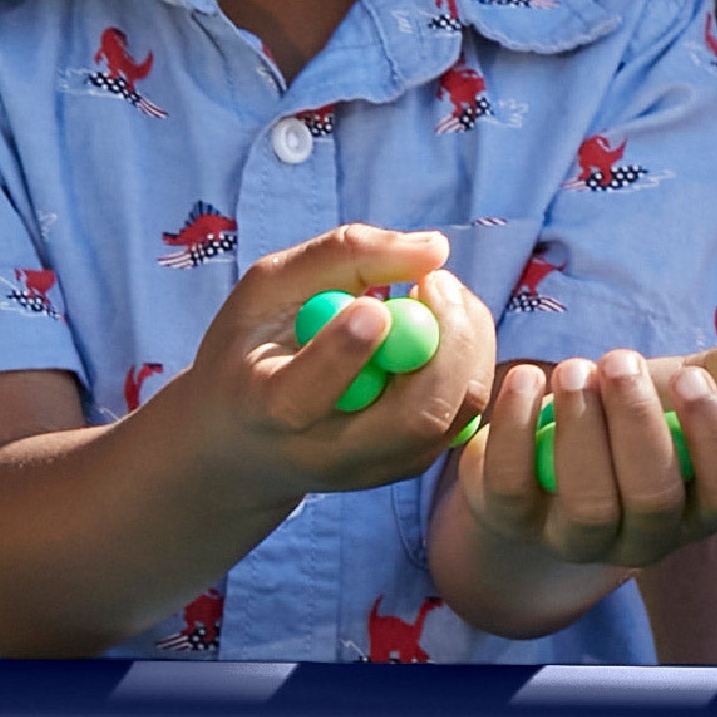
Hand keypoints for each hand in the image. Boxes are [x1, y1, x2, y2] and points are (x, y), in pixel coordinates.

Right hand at [161, 225, 498, 515]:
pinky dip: (468, 359)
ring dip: (465, 341)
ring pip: (455, 414)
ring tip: (433, 296)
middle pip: (415, 418)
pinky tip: (437, 329)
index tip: (375, 305)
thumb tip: (436, 248)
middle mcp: (327, 454)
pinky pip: (467, 412)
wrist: (248, 443)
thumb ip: (342, 255)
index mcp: (266, 410)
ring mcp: (376, 468)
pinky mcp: (411, 466)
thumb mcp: (270, 288)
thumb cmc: (254, 347)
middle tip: (435, 280)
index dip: (345, 352)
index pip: (307, 396)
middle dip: (446, 340)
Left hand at [448, 325, 716, 582]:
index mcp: (700, 505)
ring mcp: (576, 539)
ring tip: (575, 369)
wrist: (546, 454)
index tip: (689, 378)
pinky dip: (515, 429)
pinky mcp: (512, 522)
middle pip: (653, 498)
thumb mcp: (683, 391)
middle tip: (619, 360)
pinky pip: (511, 488)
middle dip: (638, 423)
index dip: (714, 437)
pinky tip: (526, 379)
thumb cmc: (632, 420)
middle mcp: (645, 537)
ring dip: (582, 429)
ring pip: (588, 505)